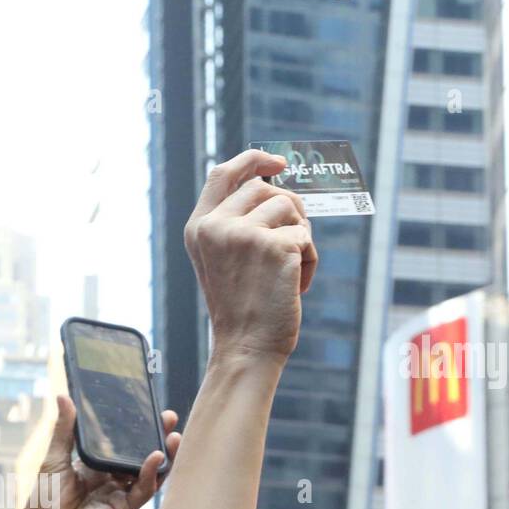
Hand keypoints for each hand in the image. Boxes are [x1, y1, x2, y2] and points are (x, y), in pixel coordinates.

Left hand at [22, 397, 179, 508]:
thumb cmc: (45, 503)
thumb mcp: (53, 459)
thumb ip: (64, 430)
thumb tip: (63, 396)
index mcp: (93, 467)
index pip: (119, 443)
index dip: (134, 428)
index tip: (147, 409)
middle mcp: (109, 480)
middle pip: (138, 455)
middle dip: (155, 436)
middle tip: (169, 417)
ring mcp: (119, 495)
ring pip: (147, 472)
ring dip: (162, 454)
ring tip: (173, 435)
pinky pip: (142, 491)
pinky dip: (151, 474)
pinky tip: (156, 457)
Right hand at [184, 149, 316, 363]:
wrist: (246, 348)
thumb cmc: (241, 309)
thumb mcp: (224, 260)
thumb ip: (237, 223)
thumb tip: (275, 185)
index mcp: (198, 228)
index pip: (223, 174)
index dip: (253, 160)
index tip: (278, 162)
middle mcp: (215, 227)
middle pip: (265, 188)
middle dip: (290, 209)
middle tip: (294, 241)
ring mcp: (243, 234)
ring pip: (289, 208)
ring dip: (300, 236)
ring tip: (290, 271)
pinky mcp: (273, 246)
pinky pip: (306, 235)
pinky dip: (310, 260)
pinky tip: (297, 286)